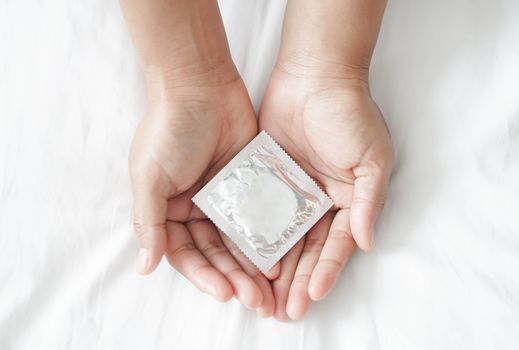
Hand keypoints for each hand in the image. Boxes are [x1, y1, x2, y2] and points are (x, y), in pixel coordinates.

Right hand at [129, 69, 276, 316]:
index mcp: (169, 211)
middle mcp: (196, 209)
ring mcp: (225, 198)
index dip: (204, 276)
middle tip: (255, 300)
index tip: (224, 292)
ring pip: (240, 240)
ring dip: (252, 265)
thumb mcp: (149, 176)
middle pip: (216, 253)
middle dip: (234, 277)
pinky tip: (282, 255)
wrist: (200, 84)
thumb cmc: (169, 129)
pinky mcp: (249, 184)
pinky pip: (259, 216)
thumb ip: (149, 222)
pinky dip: (268, 236)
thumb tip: (145, 266)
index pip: (185, 254)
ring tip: (271, 289)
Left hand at [259, 66, 393, 319]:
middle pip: (306, 249)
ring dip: (273, 269)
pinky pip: (258, 212)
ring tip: (263, 298)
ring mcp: (290, 192)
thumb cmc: (349, 114)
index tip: (311, 296)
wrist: (315, 75)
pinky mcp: (265, 178)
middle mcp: (317, 201)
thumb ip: (368, 202)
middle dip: (296, 280)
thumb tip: (367, 243)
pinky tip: (244, 260)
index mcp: (345, 200)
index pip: (335, 245)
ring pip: (280, 238)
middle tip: (282, 310)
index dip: (325, 271)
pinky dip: (253, 237)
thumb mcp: (373, 159)